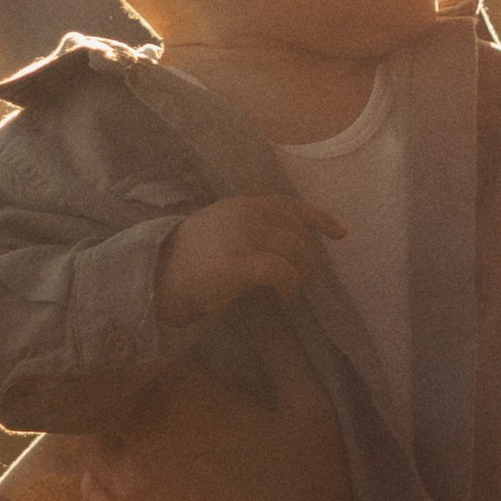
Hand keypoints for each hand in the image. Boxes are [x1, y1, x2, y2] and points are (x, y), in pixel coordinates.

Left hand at [76, 339, 355, 500]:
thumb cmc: (308, 489)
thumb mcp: (310, 409)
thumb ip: (281, 350)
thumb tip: (261, 302)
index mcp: (183, 400)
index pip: (149, 352)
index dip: (161, 347)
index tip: (176, 349)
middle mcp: (139, 438)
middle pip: (109, 395)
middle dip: (128, 387)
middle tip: (155, 390)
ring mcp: (125, 489)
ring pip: (93, 441)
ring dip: (111, 430)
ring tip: (138, 431)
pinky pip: (90, 491)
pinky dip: (100, 474)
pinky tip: (122, 471)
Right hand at [155, 194, 345, 327]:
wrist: (159, 277)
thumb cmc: (189, 259)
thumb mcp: (220, 227)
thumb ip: (249, 226)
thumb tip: (287, 243)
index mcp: (243, 205)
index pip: (290, 206)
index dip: (319, 219)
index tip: (341, 233)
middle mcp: (247, 214)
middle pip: (299, 234)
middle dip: (309, 258)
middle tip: (302, 280)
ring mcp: (244, 236)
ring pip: (297, 251)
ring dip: (302, 273)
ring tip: (292, 289)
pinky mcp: (241, 263)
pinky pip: (283, 273)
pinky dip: (291, 285)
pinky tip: (285, 296)